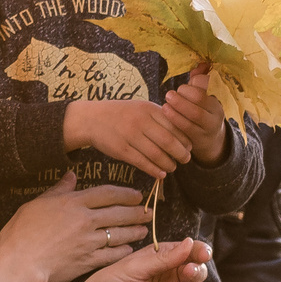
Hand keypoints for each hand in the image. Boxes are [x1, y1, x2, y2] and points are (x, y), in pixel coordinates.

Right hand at [0, 173, 154, 281]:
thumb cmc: (21, 233)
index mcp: (73, 203)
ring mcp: (89, 242)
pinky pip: (112, 255)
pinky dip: (123, 252)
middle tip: (150, 212)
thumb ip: (58, 190)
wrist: (20, 263)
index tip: (138, 195)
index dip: (126, 194)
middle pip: (119, 213)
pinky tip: (130, 250)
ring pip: (120, 234)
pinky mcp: (88, 261)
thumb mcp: (37, 204)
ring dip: (134, 231)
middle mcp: (86, 220)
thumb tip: (71, 175)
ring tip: (144, 230)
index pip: (108, 193)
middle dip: (137, 212)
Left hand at [34, 238, 210, 281]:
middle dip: (198, 270)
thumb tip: (190, 243)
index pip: (189, 251)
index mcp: (162, 258)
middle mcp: (169, 275)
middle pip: (198, 270)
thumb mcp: (136, 266)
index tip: (202, 254)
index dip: (200, 251)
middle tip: (187, 273)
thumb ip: (164, 257)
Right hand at [64, 99, 198, 177]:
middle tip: (185, 159)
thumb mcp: (140, 108)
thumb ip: (160, 117)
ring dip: (168, 164)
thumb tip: (183, 134)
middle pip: (168, 141)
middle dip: (180, 153)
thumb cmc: (120, 114)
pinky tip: (160, 174)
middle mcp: (140, 121)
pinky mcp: (121, 150)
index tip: (189, 146)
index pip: (174, 125)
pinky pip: (142, 162)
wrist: (91, 119)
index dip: (185, 138)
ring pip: (156, 154)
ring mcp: (130, 136)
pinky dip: (154, 170)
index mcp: (148, 109)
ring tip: (172, 167)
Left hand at [165, 68, 227, 164]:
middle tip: (170, 93)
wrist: (209, 139)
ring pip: (194, 114)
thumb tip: (201, 64)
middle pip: (201, 99)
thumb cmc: (202, 111)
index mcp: (219, 98)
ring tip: (166, 101)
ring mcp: (209, 126)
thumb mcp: (204, 96)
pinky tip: (165, 111)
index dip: (195, 83)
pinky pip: (186, 127)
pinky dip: (174, 118)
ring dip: (178, 105)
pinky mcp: (199, 138)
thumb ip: (200, 80)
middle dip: (184, 93)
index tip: (184, 85)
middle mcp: (217, 112)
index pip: (209, 85)